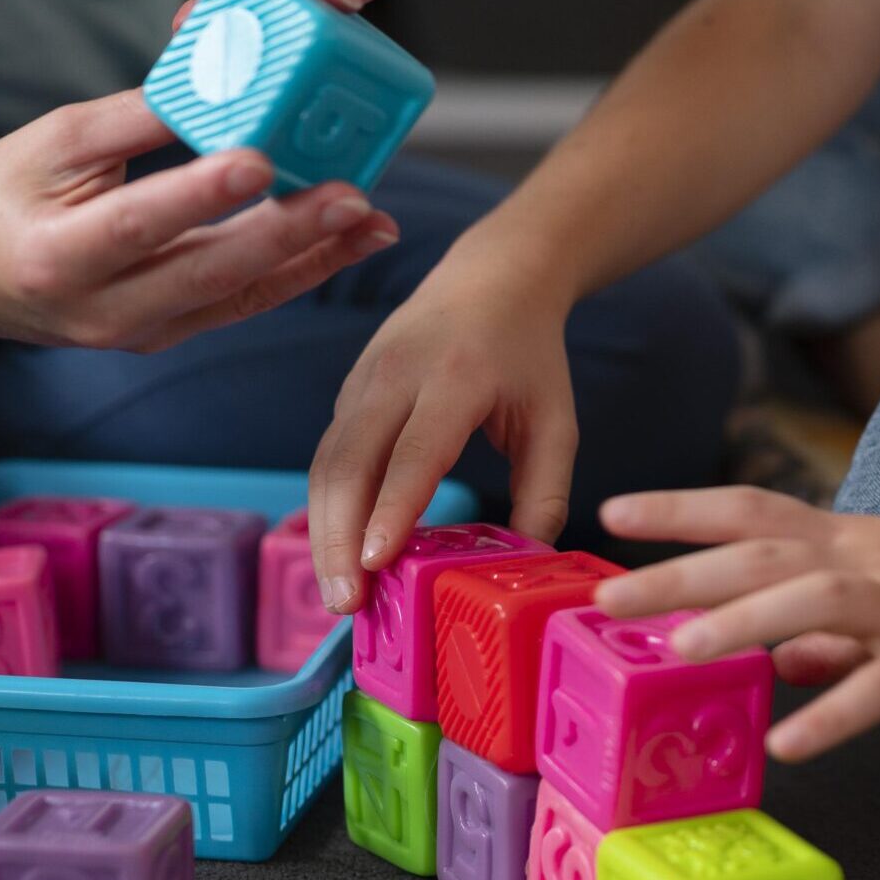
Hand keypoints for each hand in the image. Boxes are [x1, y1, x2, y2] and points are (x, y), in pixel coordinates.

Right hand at [0, 90, 398, 350]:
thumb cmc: (3, 191)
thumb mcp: (55, 140)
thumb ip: (136, 118)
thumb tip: (221, 77)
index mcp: (56, 256)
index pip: (139, 223)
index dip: (201, 194)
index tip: (260, 159)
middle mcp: (100, 312)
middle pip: (207, 273)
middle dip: (290, 236)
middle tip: (355, 197)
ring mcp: (137, 336)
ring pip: (238, 297)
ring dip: (314, 260)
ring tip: (374, 222)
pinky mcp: (165, 338)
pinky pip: (240, 305)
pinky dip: (297, 273)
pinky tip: (348, 242)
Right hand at [307, 252, 578, 612]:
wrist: (492, 276)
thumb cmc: (528, 356)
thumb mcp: (556, 420)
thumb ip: (546, 491)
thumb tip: (526, 560)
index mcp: (454, 377)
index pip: (414, 452)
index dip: (392, 509)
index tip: (376, 563)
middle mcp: (395, 374)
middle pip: (351, 462)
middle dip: (340, 537)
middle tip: (347, 603)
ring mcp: (362, 380)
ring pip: (327, 463)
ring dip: (324, 531)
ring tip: (338, 593)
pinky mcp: (348, 393)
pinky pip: (328, 456)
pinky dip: (326, 508)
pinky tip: (338, 554)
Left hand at [593, 488, 879, 760]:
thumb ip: (836, 633)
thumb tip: (777, 664)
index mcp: (852, 544)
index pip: (752, 512)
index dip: (681, 509)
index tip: (612, 513)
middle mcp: (868, 562)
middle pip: (761, 553)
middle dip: (680, 571)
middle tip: (605, 596)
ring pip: (816, 601)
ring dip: (744, 623)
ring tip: (678, 655)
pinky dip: (835, 712)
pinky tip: (792, 742)